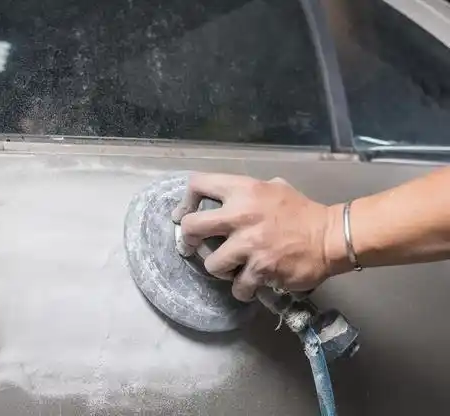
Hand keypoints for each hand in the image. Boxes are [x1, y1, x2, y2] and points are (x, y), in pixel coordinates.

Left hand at [172, 173, 345, 301]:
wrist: (330, 237)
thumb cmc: (300, 212)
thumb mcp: (273, 187)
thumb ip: (246, 192)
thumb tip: (223, 197)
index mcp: (243, 190)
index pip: (198, 184)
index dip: (185, 201)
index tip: (183, 216)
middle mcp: (241, 215)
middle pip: (192, 227)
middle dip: (188, 240)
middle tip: (192, 247)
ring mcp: (249, 245)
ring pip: (211, 264)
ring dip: (220, 270)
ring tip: (232, 268)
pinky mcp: (260, 270)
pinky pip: (237, 287)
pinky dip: (242, 289)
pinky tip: (250, 283)